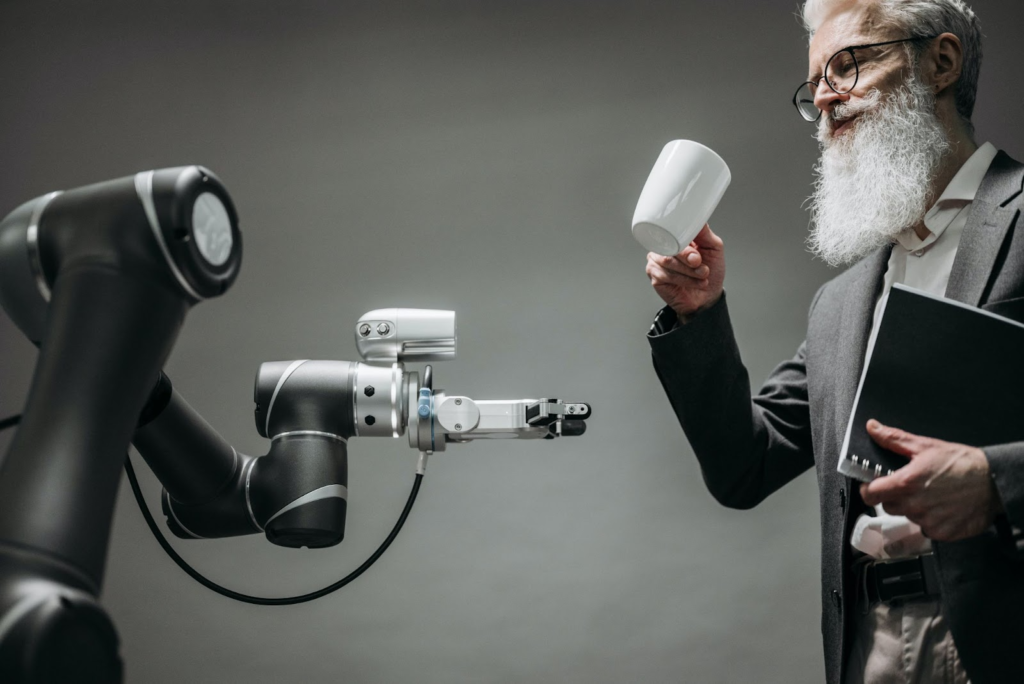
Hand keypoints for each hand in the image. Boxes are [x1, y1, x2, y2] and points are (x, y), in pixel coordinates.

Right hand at [645, 224, 724, 320]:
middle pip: (670, 246)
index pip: (675, 230)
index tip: (698, 252)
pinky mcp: (654, 276)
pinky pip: (664, 275)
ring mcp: (657, 260)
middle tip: (700, 264)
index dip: (686, 239)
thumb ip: (705, 234)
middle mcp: (665, 246)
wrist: (707, 297)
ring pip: (668, 261)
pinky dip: (683, 280)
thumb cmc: (711, 272)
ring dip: (689, 271)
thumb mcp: (714, 249)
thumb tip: (698, 219)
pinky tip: (693, 283)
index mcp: (678, 236)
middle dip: (688, 258)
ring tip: (702, 276)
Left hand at [859, 420, 1004, 541]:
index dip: (868, 489)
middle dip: (894, 496)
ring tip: (932, 494)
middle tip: (911, 486)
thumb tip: (873, 429)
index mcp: (906, 483)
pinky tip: (942, 507)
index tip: (872, 486)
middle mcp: (915, 505)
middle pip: (888, 506)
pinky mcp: (942, 533)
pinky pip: (926, 529)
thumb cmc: (962, 463)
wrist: (993, 482)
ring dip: (914, 508)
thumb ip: (894, 439)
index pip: (870, 495)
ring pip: (908, 517)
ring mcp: (928, 522)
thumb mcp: (925, 446)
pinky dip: (931, 520)